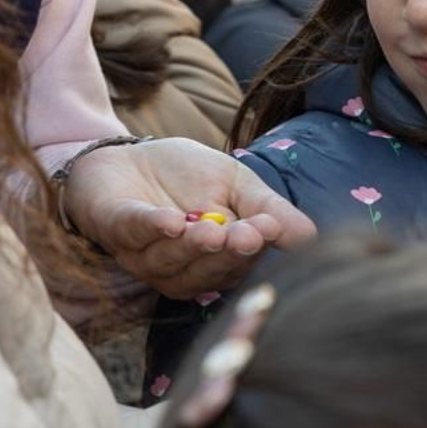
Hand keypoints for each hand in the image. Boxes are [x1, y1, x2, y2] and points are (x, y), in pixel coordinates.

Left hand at [62, 137, 316, 299]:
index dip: (254, 251)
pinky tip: (171, 221)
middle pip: (206, 270)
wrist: (129, 156)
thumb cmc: (187, 176)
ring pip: (170, 260)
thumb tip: (312, 236)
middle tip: (247, 235)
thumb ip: (270, 208)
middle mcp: (181, 268)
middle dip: (226, 253)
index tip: (271, 231)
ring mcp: (145, 254)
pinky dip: (152, 227)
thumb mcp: (237, 185)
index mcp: (216, 261)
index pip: (240, 264)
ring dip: (191, 246)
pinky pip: (134, 232)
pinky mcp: (114, 229)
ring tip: (212, 229)